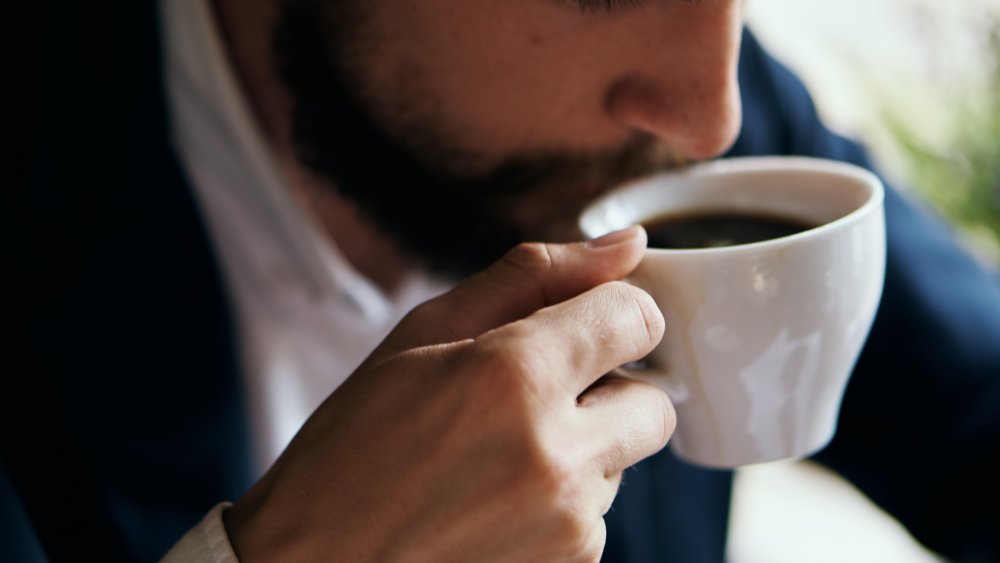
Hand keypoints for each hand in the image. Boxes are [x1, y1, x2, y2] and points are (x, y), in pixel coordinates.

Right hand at [224, 226, 674, 562]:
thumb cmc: (355, 444)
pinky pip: (599, 512)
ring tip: (496, 454)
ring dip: (584, 446)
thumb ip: (534, 276)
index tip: (578, 327)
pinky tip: (496, 498)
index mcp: (516, 376)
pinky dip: (565, 497)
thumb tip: (627, 243)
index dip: (611, 314)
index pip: (637, 317)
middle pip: (654, 400)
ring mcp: (569, 523)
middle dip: (611, 388)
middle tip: (536, 395)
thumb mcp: (425, 334)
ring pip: (626, 459)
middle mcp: (557, 454)